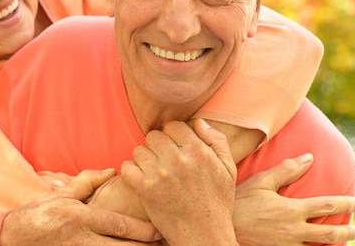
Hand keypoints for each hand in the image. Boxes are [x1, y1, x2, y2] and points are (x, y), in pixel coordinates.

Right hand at [0, 168, 161, 245]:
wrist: (13, 238)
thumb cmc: (41, 214)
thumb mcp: (64, 194)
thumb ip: (89, 181)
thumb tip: (112, 170)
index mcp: (81, 217)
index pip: (118, 226)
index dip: (142, 230)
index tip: (160, 231)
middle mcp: (81, 239)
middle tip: (165, 245)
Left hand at [121, 119, 237, 245]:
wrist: (205, 235)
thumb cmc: (217, 203)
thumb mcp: (228, 169)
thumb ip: (216, 140)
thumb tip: (198, 121)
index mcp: (198, 151)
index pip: (173, 125)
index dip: (172, 135)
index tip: (174, 147)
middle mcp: (178, 159)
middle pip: (154, 135)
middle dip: (157, 146)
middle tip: (163, 159)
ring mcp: (160, 174)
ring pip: (139, 150)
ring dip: (144, 159)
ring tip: (153, 171)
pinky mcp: (145, 189)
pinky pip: (127, 167)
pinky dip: (131, 172)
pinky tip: (141, 179)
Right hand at [233, 154, 354, 245]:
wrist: (222, 226)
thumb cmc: (240, 201)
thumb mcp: (261, 182)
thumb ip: (286, 170)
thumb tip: (309, 158)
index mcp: (292, 209)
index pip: (327, 205)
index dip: (346, 203)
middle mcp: (294, 230)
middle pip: (330, 234)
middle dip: (347, 231)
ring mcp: (287, 245)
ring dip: (332, 245)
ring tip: (340, 243)